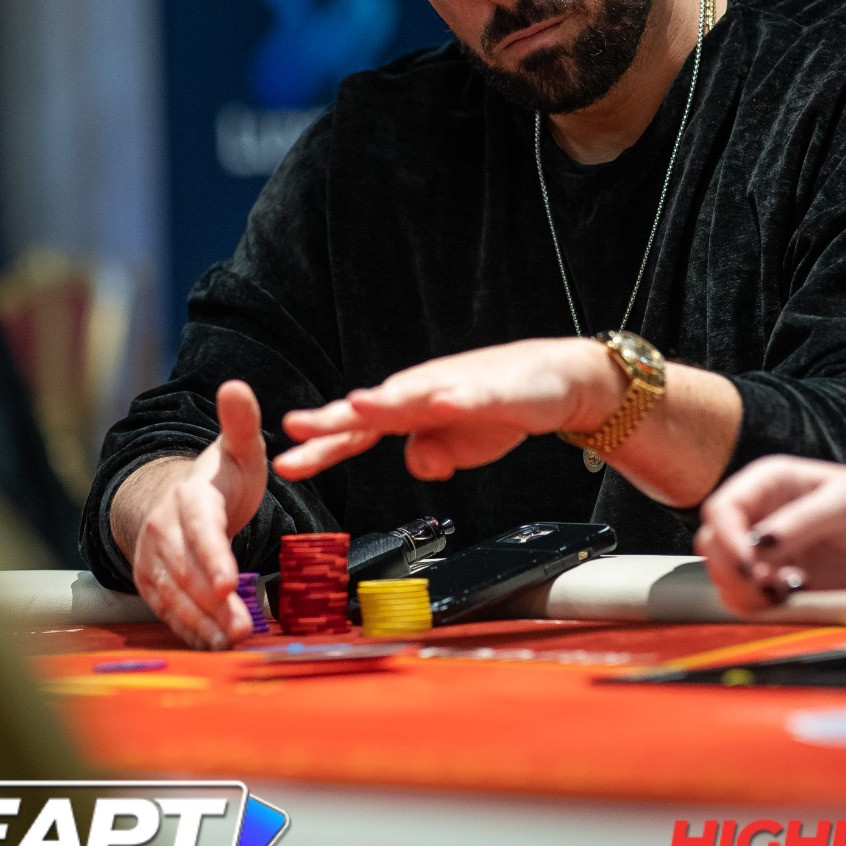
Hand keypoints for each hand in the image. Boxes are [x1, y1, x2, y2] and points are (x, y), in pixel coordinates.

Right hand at [124, 380, 267, 648]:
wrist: (181, 497)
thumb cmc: (222, 476)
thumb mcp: (239, 449)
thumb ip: (241, 424)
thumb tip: (236, 385)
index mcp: (190, 496)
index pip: (201, 529)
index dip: (212, 557)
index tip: (228, 582)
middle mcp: (165, 528)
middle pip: (188, 570)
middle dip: (213, 603)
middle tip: (242, 627)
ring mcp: (153, 556)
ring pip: (175, 594)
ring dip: (202, 622)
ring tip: (232, 641)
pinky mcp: (150, 580)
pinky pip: (167, 608)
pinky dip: (188, 629)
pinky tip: (212, 645)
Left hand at [273, 338, 620, 481]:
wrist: (558, 380)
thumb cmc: (500, 408)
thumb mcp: (457, 447)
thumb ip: (431, 457)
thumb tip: (418, 465)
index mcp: (409, 409)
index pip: (358, 432)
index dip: (322, 447)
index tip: (286, 463)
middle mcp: (424, 391)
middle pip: (373, 409)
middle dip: (334, 419)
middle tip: (297, 427)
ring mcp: (457, 385)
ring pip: (415, 394)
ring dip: (386, 401)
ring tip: (357, 407)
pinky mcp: (495, 389)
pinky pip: (472, 395)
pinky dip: (456, 400)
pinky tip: (442, 405)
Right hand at [695, 456, 845, 615]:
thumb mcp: (843, 504)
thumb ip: (798, 522)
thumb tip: (756, 543)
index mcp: (768, 482)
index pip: (721, 508)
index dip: (727, 537)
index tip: (751, 564)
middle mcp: (760, 514)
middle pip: (712, 543)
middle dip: (731, 568)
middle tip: (767, 583)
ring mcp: (768, 549)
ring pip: (724, 573)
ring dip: (746, 589)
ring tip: (788, 589)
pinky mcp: (781, 578)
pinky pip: (749, 595)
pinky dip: (761, 603)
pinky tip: (794, 595)